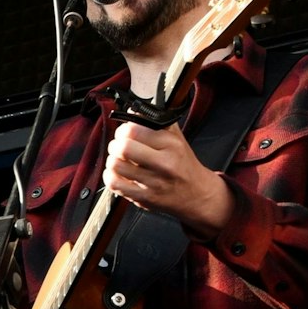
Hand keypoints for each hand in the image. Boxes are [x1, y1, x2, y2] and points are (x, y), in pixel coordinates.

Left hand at [103, 121, 235, 239]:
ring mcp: (154, 182)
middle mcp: (164, 163)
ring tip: (119, 160)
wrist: (197, 194)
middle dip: (115, 145)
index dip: (123, 130)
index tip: (125, 133)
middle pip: (123, 148)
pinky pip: (115, 184)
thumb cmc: (182, 164)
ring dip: (112, 160)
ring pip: (115, 165)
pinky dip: (110, 177)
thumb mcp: (177, 138)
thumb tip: (134, 110)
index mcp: (171, 144)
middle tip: (119, 147)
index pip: (134, 130)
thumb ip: (157, 122)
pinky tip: (117, 174)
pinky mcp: (145, 198)